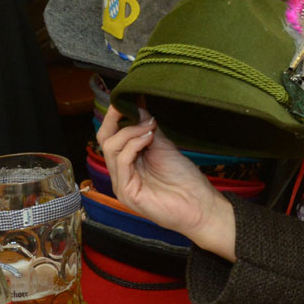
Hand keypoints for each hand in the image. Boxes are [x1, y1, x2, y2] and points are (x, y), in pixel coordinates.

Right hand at [96, 105, 236, 260]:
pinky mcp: (126, 192)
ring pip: (111, 148)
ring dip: (131, 131)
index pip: (110, 136)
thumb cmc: (184, 179)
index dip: (116, 116)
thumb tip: (138, 106)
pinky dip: (133, 144)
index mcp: (127, 162)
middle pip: (104, 140)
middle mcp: (120, 173)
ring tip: (150, 126)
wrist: (199, 205)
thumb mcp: (163, 147)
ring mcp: (121, 183)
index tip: (130, 98)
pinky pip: (121, 161)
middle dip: (115, 119)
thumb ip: (148, 130)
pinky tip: (148, 137)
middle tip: (131, 106)